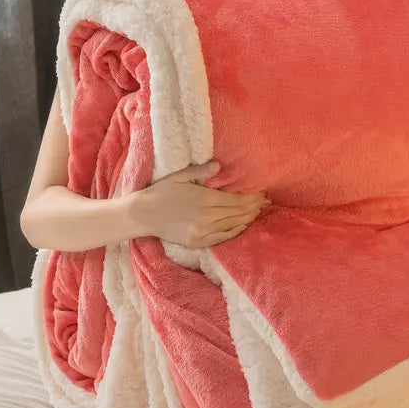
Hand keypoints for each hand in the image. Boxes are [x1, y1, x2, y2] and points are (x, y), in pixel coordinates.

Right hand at [126, 161, 269, 247]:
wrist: (142, 215)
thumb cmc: (161, 192)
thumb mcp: (179, 176)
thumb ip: (200, 172)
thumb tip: (219, 166)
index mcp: (205, 199)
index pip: (236, 200)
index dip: (251, 197)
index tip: (261, 193)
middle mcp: (207, 217)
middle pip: (238, 212)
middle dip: (254, 207)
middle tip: (266, 202)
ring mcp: (202, 231)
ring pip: (233, 225)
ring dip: (248, 218)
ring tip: (259, 211)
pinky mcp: (197, 241)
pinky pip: (222, 237)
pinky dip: (235, 231)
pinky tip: (243, 225)